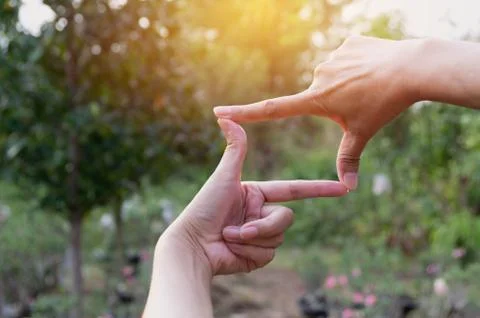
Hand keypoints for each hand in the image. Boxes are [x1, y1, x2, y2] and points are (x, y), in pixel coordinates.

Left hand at [162, 119, 346, 275]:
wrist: (192, 246)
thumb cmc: (204, 208)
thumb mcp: (224, 176)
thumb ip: (234, 148)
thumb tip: (225, 116)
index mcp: (257, 194)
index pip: (294, 190)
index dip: (319, 189)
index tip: (344, 188)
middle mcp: (260, 213)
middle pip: (286, 217)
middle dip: (264, 225)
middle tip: (239, 229)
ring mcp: (260, 236)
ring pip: (278, 237)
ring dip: (252, 239)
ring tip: (229, 237)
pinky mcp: (257, 256)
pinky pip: (268, 254)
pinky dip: (248, 253)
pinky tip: (230, 250)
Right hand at [214, 36, 420, 189]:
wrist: (410, 69)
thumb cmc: (383, 105)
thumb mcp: (362, 134)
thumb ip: (349, 159)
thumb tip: (348, 188)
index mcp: (315, 100)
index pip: (271, 110)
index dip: (244, 112)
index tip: (219, 111)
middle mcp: (318, 76)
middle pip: (321, 95)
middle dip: (337, 100)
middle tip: (363, 100)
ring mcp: (332, 57)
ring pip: (336, 75)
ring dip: (349, 82)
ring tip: (372, 84)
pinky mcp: (348, 43)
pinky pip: (348, 58)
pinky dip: (359, 66)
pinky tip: (375, 68)